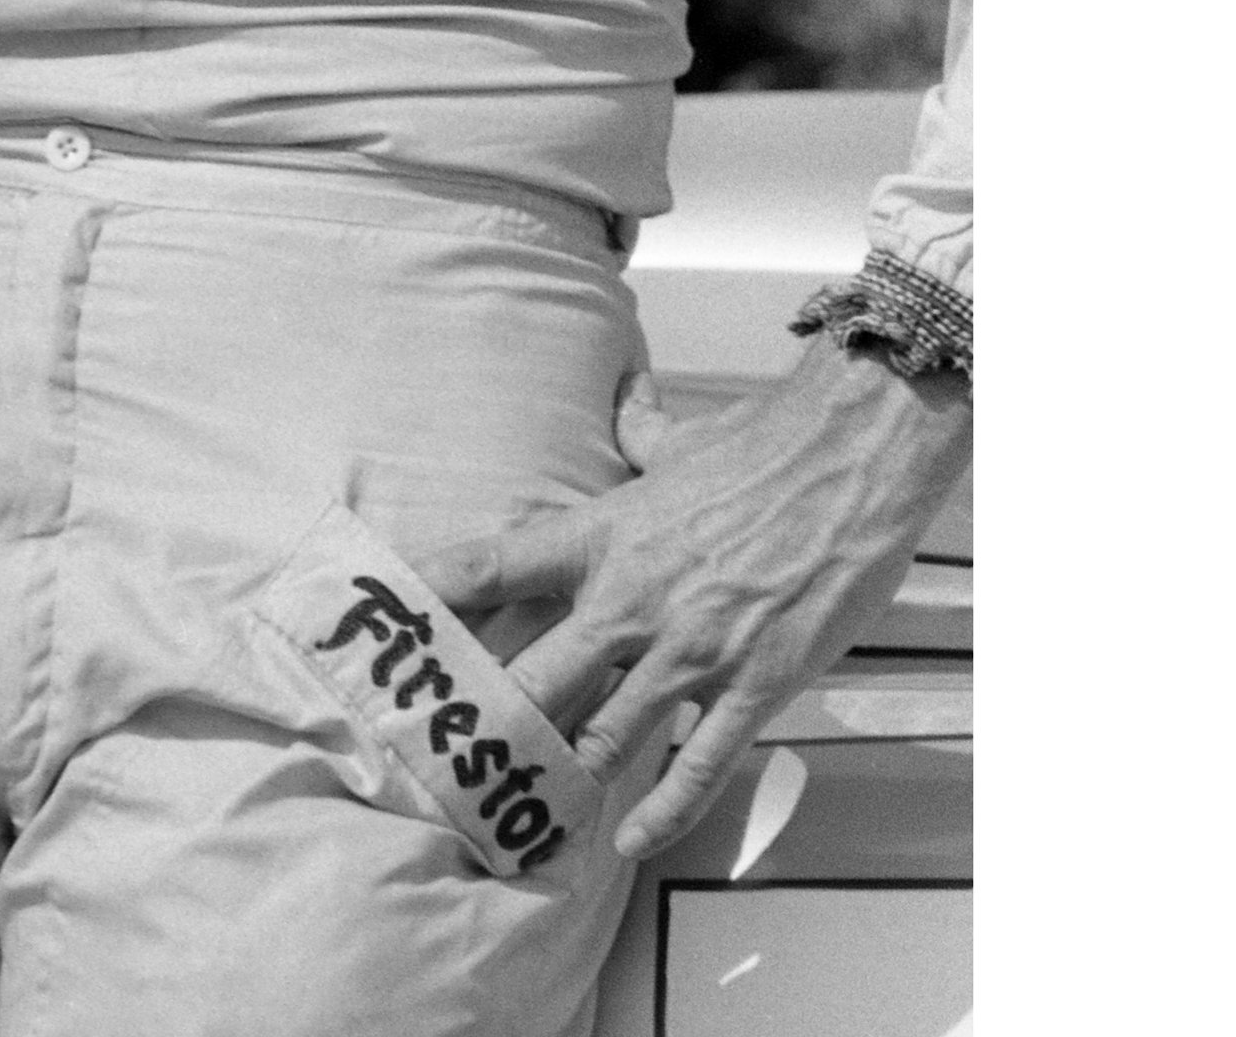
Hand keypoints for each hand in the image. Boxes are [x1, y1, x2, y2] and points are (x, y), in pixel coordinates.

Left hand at [432, 337, 971, 858]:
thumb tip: (623, 397)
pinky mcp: (752, 684)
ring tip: (527, 814)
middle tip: (450, 764)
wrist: (848, 459)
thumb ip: (639, 430)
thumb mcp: (680, 438)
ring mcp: (690, 648)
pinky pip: (698, 762)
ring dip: (567, 776)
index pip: (494, 566)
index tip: (388, 630)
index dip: (435, 600)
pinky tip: (629, 839)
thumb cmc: (764, 445)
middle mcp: (630, 597)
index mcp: (601, 534)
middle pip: (535, 675)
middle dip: (492, 725)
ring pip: (606, 732)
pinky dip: (663, 810)